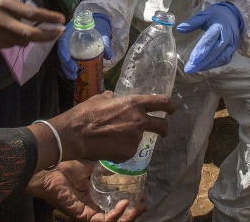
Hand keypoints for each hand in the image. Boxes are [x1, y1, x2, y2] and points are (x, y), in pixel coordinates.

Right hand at [0, 0, 64, 48]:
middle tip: (59, 33)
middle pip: (28, 33)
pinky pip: (8, 46)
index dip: (49, 18)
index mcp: (5, 4)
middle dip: (47, 35)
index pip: (32, 14)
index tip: (62, 19)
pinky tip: (17, 34)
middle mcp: (0, 20)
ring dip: (31, 38)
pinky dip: (16, 41)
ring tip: (37, 31)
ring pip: (20, 41)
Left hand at [27, 160, 147, 221]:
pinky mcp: (83, 215)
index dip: (130, 203)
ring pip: (112, 221)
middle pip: (117, 215)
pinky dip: (114, 216)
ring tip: (138, 207)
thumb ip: (103, 170)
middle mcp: (93, 207)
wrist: (50, 170)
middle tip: (145, 205)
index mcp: (95, 197)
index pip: (116, 205)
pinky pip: (102, 221)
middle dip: (134, 212)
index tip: (143, 196)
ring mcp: (89, 213)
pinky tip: (123, 206)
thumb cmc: (65, 168)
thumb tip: (119, 166)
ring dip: (128, 216)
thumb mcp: (90, 167)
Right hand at [52, 91, 175, 162]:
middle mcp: (139, 121)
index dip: (170, 106)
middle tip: (162, 131)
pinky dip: (122, 149)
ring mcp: (135, 139)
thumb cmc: (86, 113)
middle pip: (162, 125)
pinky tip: (109, 146)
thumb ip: (113, 98)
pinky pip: (129, 150)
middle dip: (164, 129)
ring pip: (139, 139)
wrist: (76, 135)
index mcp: (134, 104)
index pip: (161, 102)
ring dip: (132, 139)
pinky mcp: (128, 153)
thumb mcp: (101, 99)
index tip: (172, 109)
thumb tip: (113, 97)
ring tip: (113, 138)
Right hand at [58, 13, 113, 79]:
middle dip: (66, 63)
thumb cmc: (98, 28)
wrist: (98, 27)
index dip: (63, 49)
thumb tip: (108, 56)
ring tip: (73, 77)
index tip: (67, 58)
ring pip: (63, 58)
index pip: (63, 39)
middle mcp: (67, 37)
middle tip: (74, 71)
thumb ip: (105, 43)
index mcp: (71, 30)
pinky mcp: (70, 52)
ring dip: (67, 68)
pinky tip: (74, 76)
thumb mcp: (102, 34)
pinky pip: (67, 60)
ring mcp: (67, 45)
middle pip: (61, 51)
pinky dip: (69, 68)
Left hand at [176, 3, 244, 73]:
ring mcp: (232, 44)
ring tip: (195, 69)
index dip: (201, 50)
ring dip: (208, 65)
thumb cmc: (215, 16)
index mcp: (218, 26)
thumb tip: (179, 28)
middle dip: (202, 61)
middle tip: (189, 68)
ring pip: (221, 58)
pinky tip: (204, 67)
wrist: (232, 15)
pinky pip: (224, 59)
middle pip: (215, 51)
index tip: (192, 60)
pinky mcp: (233, 50)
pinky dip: (214, 64)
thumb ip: (192, 22)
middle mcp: (227, 37)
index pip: (209, 39)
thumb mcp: (204, 15)